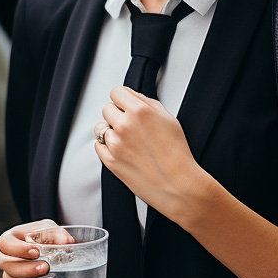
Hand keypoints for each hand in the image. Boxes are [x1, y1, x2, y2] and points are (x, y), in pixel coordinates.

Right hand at [0, 219, 73, 277]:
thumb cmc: (46, 236)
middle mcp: (5, 256)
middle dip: (26, 269)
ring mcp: (9, 272)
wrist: (49, 248)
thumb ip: (57, 234)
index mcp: (11, 238)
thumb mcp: (52, 229)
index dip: (18, 249)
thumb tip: (65, 242)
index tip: (36, 252)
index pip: (5, 243)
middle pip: (6, 265)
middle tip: (45, 269)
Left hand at [95, 86, 203, 221]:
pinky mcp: (110, 161)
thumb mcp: (169, 119)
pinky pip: (98, 146)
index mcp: (140, 111)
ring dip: (111, 131)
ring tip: (127, 139)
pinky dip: (107, 146)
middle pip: (106, 108)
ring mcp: (115, 144)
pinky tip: (122, 150)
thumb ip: (148, 103)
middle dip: (117, 114)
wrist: (178, 184)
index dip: (122, 98)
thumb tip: (133, 97)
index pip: (116, 92)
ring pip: (100, 128)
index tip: (125, 104)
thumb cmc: (177, 153)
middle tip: (130, 124)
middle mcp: (125, 125)